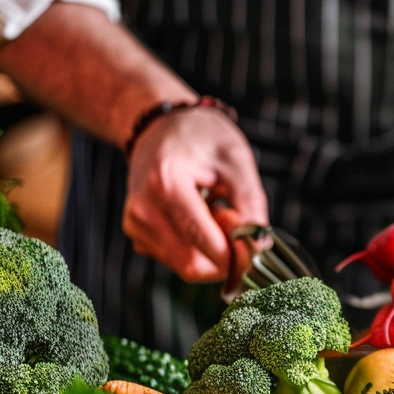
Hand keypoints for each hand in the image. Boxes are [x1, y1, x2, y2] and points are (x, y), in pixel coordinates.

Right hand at [124, 108, 268, 281]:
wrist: (160, 127)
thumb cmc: (200, 137)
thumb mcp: (236, 158)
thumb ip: (251, 203)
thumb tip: (259, 246)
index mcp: (166, 183)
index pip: (203, 242)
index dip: (237, 255)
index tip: (257, 245)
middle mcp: (142, 208)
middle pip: (193, 264)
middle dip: (224, 255)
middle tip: (233, 218)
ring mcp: (135, 224)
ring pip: (186, 265)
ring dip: (211, 250)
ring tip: (214, 210)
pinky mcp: (137, 234)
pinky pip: (176, 259)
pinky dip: (195, 247)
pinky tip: (198, 217)